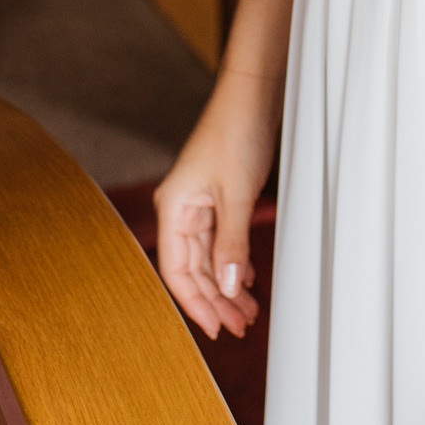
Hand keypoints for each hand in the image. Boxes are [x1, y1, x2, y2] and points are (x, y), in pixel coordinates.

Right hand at [154, 73, 280, 340]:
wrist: (251, 95)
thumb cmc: (236, 134)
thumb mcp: (237, 194)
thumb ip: (231, 243)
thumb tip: (224, 288)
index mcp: (173, 209)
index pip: (177, 271)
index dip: (195, 304)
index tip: (216, 329)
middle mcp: (181, 210)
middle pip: (194, 269)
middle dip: (215, 300)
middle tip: (240, 327)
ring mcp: (200, 204)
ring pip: (210, 258)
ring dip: (227, 285)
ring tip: (248, 312)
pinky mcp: (218, 198)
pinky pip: (221, 240)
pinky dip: (233, 262)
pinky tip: (246, 281)